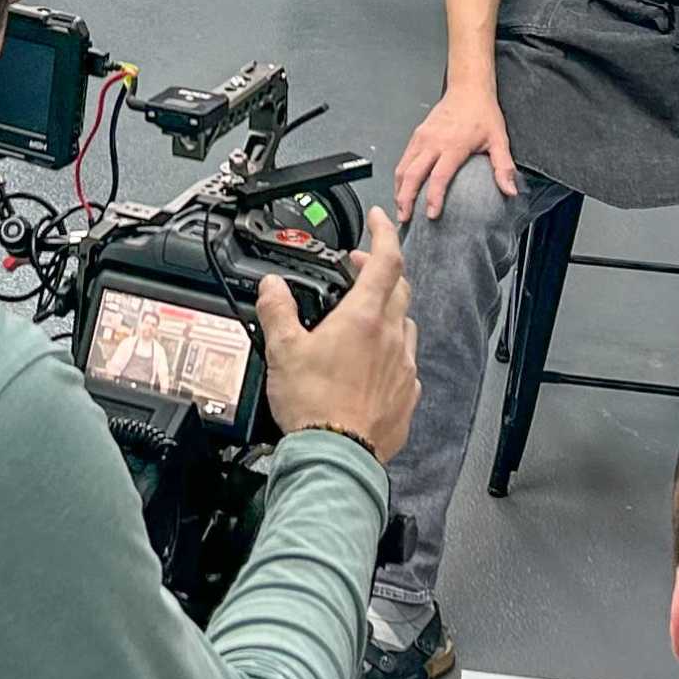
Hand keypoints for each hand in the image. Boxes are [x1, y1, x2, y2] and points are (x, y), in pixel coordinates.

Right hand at [260, 210, 419, 463]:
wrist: (337, 457)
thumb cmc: (313, 406)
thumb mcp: (283, 350)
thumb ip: (277, 310)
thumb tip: (272, 286)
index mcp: (364, 318)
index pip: (387, 260)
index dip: (384, 233)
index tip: (376, 220)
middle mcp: (392, 338)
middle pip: (399, 288)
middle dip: (380, 270)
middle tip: (358, 269)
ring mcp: (403, 367)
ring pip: (406, 324)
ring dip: (389, 311)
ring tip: (364, 316)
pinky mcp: (406, 395)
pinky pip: (406, 362)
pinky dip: (392, 351)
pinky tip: (372, 363)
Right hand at [391, 84, 517, 222]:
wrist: (468, 88)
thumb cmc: (483, 113)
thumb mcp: (499, 139)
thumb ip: (503, 167)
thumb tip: (510, 191)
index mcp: (453, 145)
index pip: (439, 176)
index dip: (433, 198)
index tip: (431, 215)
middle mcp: (433, 142)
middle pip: (412, 174)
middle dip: (405, 198)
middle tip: (405, 218)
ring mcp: (422, 137)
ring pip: (403, 167)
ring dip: (399, 189)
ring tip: (399, 208)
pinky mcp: (417, 135)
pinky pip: (403, 159)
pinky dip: (400, 177)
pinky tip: (402, 188)